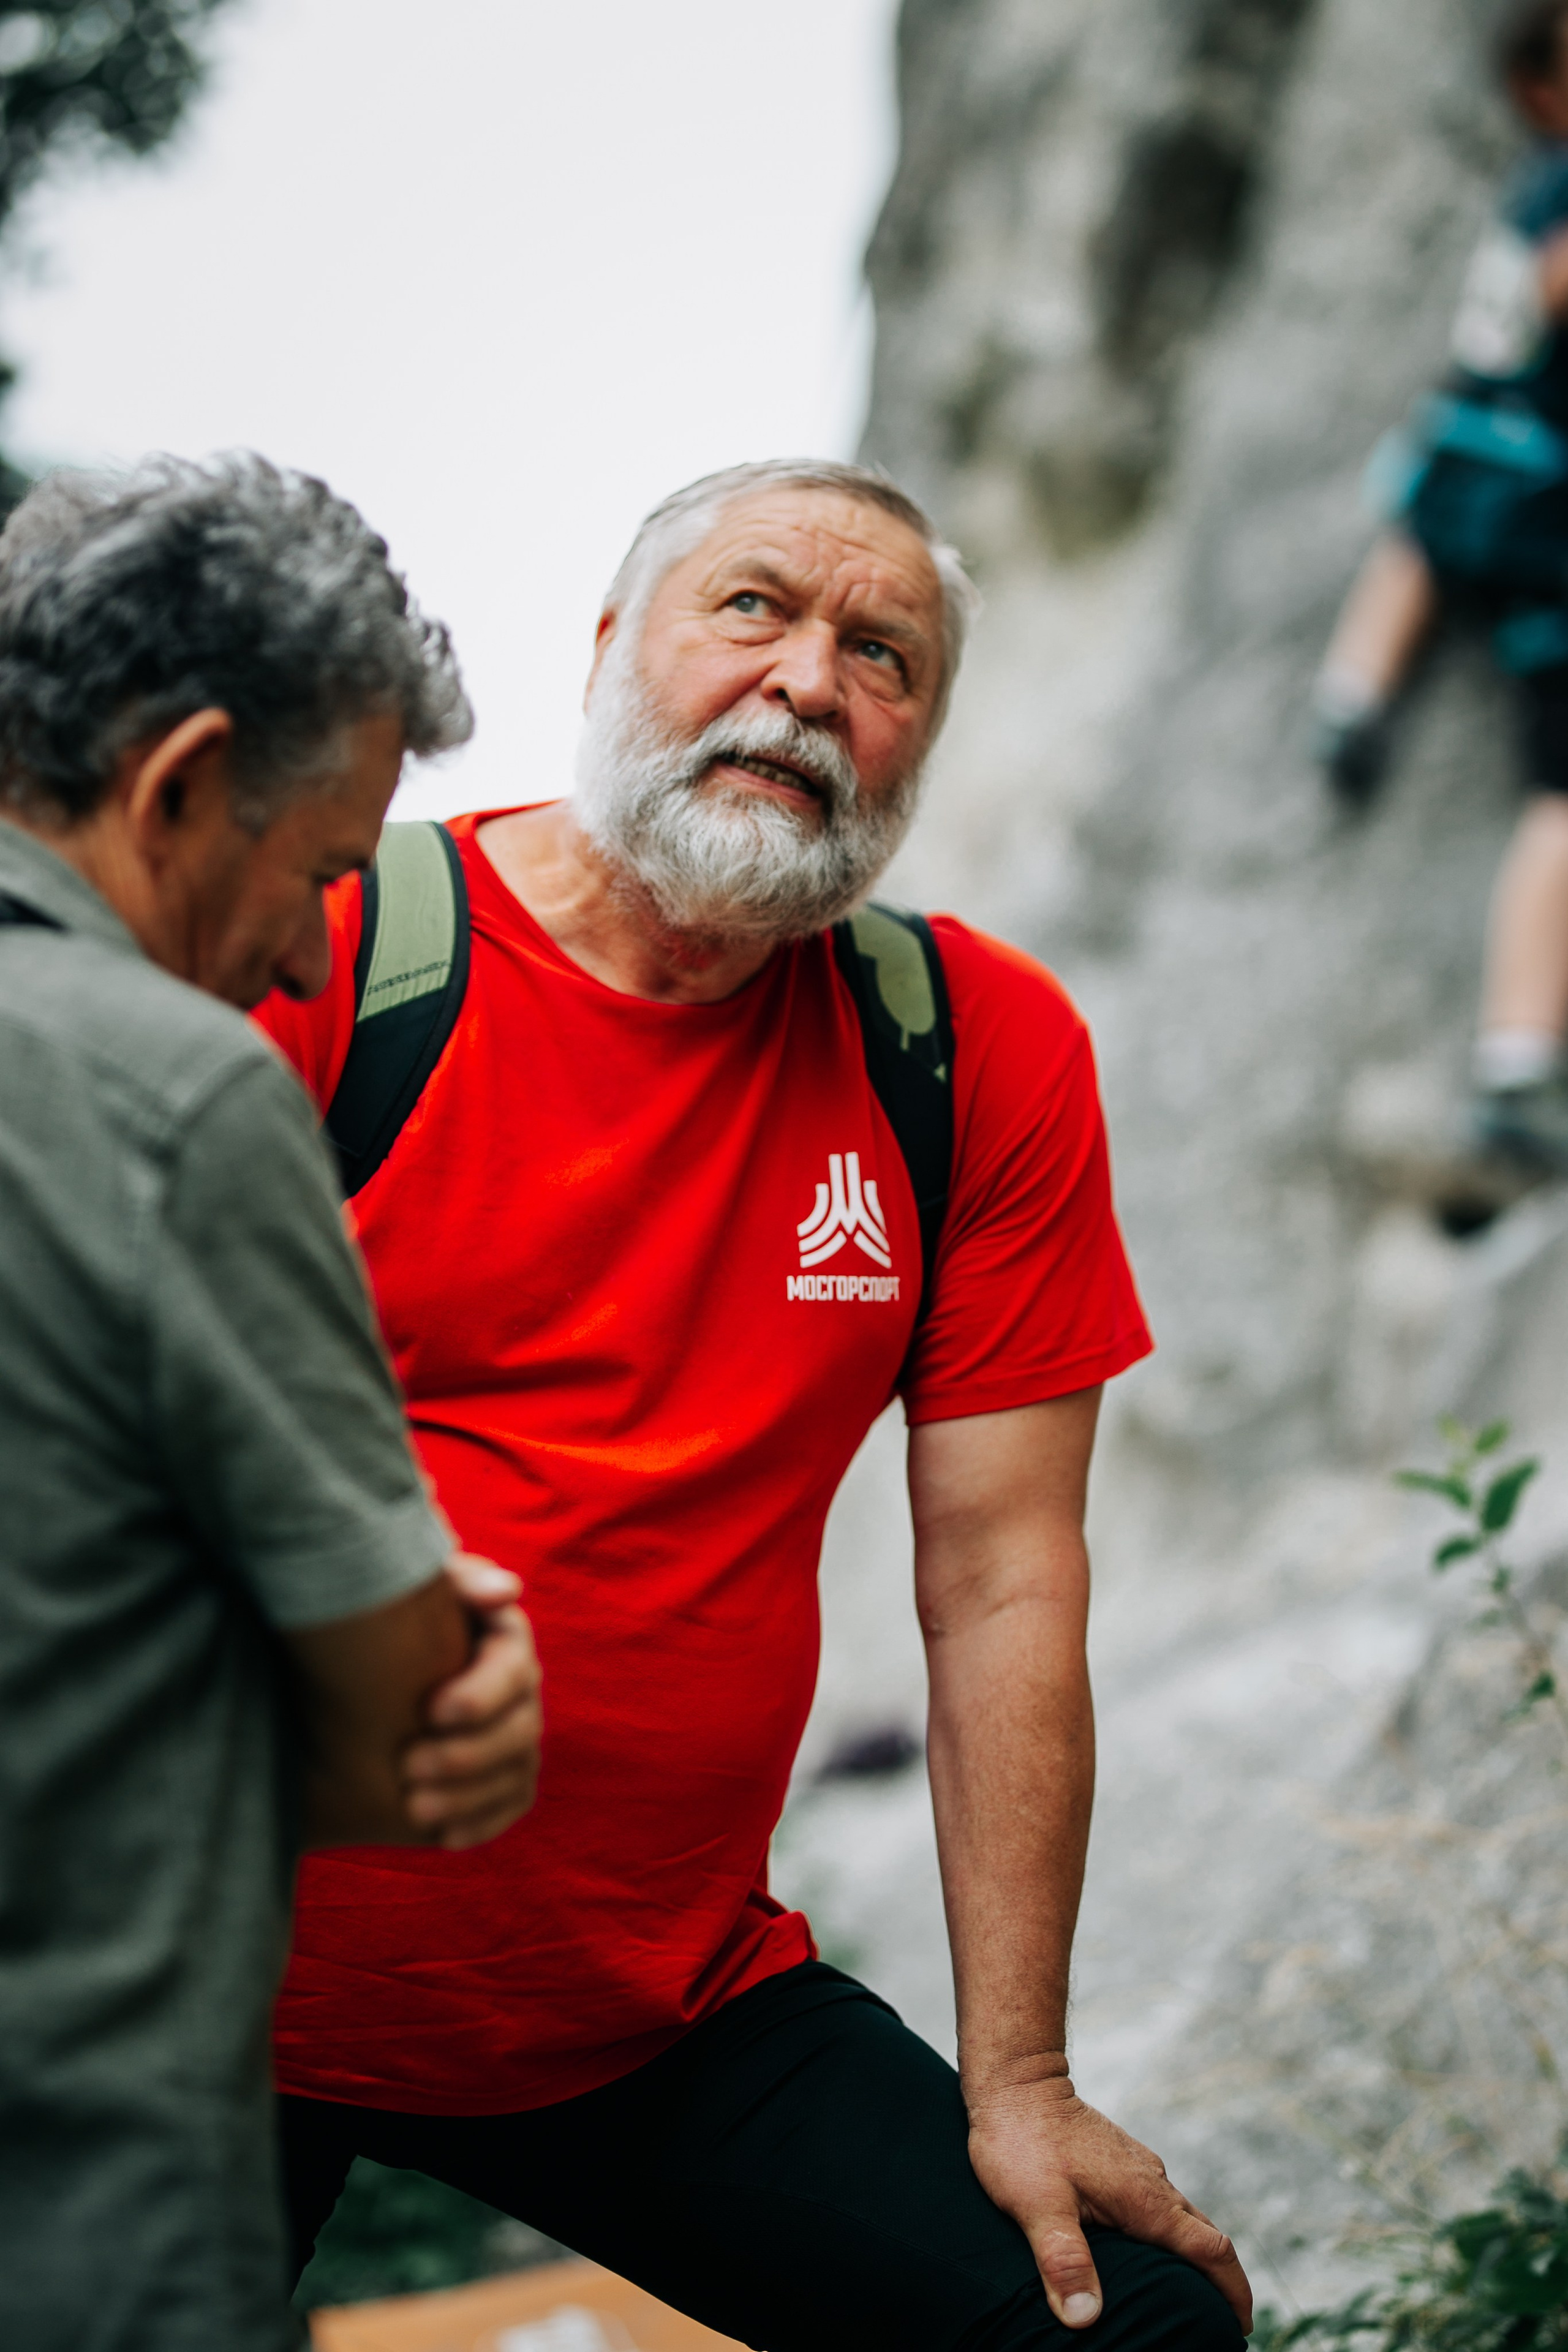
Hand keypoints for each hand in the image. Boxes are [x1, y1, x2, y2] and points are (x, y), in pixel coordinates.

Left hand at [401, 1554, 541, 1849]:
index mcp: (502, 1640)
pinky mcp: (503, 1779)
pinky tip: (442, 1837)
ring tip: (413, 1807)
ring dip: (469, 1796)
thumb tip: (506, 1591)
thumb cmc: (378, 1619)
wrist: (344, 1680)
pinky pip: (509, 1807)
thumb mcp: (405, 1589)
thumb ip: (453, 1580)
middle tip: (408, 1768)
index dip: (481, 1693)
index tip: (429, 1710)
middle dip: (469, 1755)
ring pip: (516, 1773)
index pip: (514, 1668)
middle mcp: (519, 1690)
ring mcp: (514, 1737)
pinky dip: (480, 1824)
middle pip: (520, 1728)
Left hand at [966, 2068, 1251, 2334]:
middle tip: (1218, 2324)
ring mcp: (1138, 2167)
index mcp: (1145, 2200)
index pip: (1212, 2250)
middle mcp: (1152, 2182)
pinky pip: (1159, 2203)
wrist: (1015, 2082)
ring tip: (1187, 2295)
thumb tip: (1085, 2318)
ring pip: (1183, 2218)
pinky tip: (1145, 2250)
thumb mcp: (1037, 2206)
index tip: (1240, 2327)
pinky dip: (1169, 2234)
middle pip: (1206, 2236)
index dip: (1233, 2292)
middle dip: (1221, 2281)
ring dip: (1195, 2257)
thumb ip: (1063, 2259)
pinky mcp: (1121, 2160)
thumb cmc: (1021, 2142)